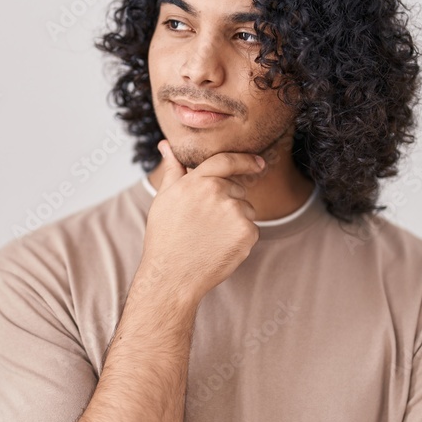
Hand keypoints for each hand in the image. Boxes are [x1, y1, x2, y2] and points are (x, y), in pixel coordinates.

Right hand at [139, 139, 266, 302]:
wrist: (172, 275)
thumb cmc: (165, 238)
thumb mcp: (164, 199)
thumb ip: (173, 170)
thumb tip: (166, 145)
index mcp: (197, 181)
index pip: (226, 161)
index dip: (245, 160)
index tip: (258, 162)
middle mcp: (217, 192)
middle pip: (237, 189)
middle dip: (228, 202)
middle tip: (206, 224)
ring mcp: (234, 212)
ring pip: (246, 209)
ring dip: (235, 220)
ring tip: (211, 237)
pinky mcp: (247, 232)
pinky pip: (251, 229)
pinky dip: (240, 238)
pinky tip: (220, 247)